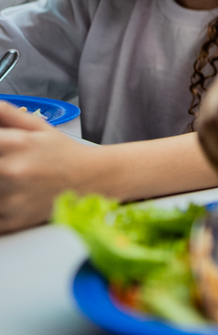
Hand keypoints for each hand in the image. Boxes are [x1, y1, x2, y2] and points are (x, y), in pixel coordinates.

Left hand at [0, 101, 89, 232]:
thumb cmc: (62, 152)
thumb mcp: (37, 126)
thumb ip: (6, 113)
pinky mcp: (11, 221)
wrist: (91, 180)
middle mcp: (11, 171)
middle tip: (6, 165)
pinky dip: (0, 206)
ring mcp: (10, 199)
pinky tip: (13, 196)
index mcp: (15, 144)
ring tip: (10, 178)